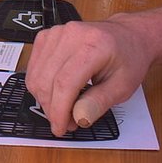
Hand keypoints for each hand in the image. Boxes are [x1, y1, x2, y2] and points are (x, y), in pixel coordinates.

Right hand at [24, 19, 151, 135]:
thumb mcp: (123, 86)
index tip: (60, 129)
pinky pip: (33, 68)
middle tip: (67, 122)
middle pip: (46, 80)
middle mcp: (71, 35)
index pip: (64, 83)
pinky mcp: (47, 36)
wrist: (128, 35)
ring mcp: (56, 33)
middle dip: (52, 109)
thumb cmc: (128, 59)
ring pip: (36, 76)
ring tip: (64, 108)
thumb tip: (79, 118)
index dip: (58, 110)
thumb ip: (99, 102)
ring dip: (45, 99)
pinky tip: (56, 93)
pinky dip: (40, 86)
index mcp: (94, 45)